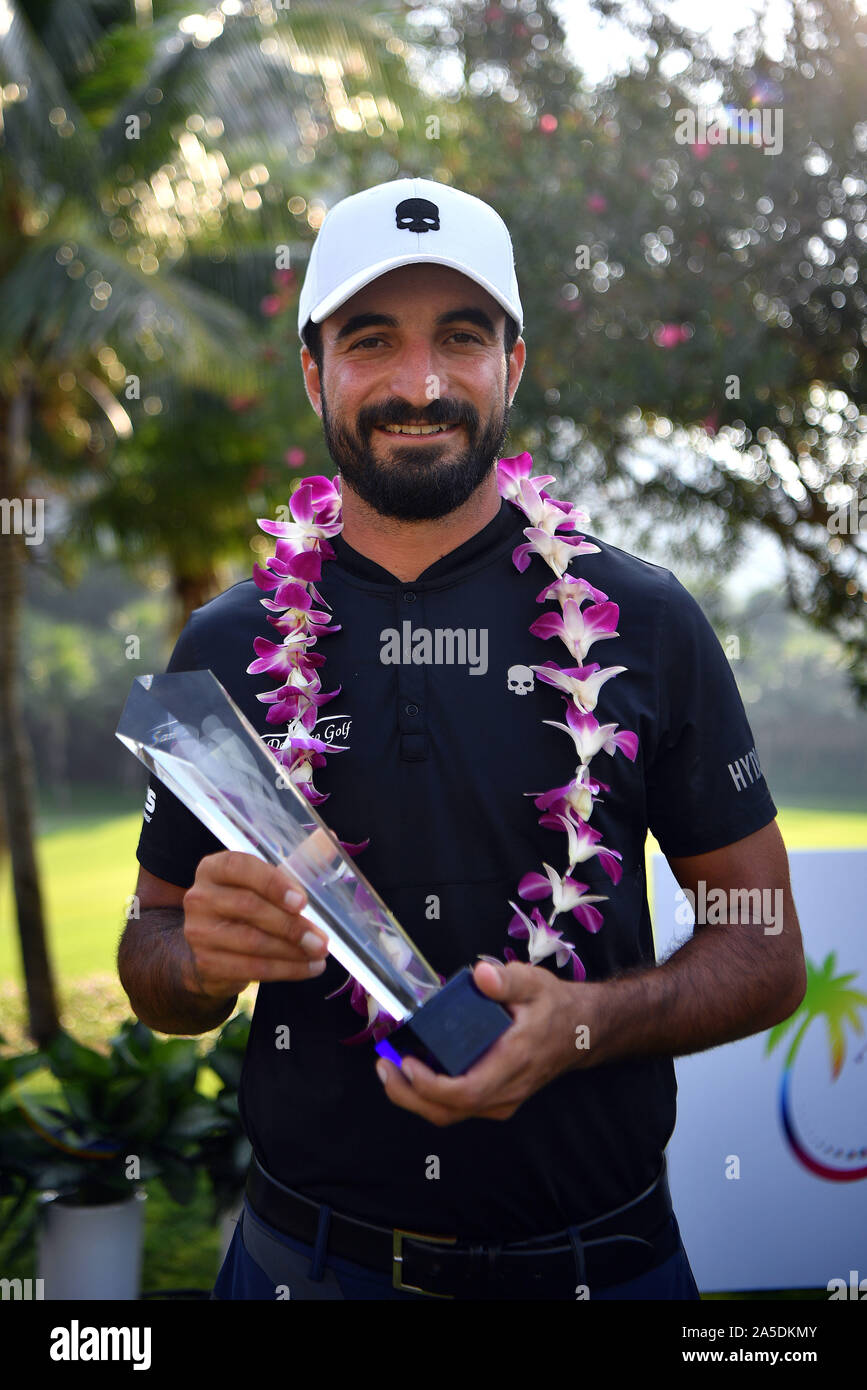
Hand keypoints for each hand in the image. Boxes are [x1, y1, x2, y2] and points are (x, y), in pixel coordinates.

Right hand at [181, 848, 328, 999]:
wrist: (215, 948)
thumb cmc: (248, 904)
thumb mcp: (267, 880)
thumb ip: (297, 860)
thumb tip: (330, 839)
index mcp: (214, 868)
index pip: (239, 867)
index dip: (272, 883)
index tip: (302, 902)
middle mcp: (200, 897)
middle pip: (249, 908)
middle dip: (291, 925)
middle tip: (321, 939)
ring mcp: (199, 932)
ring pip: (252, 942)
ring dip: (292, 951)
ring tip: (319, 954)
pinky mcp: (207, 963)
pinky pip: (251, 968)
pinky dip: (285, 970)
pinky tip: (307, 968)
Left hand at [375, 960, 601, 1125]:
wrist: (582, 1031)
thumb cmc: (555, 1007)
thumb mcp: (535, 983)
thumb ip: (508, 979)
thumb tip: (481, 974)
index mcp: (513, 1062)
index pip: (466, 1091)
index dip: (430, 1085)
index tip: (406, 1063)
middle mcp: (506, 1089)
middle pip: (449, 1111)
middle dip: (409, 1095)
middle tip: (383, 1065)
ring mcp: (502, 1099)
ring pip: (450, 1114)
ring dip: (414, 1097)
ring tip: (390, 1068)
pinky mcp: (496, 1099)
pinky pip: (458, 1107)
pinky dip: (430, 1095)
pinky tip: (414, 1070)